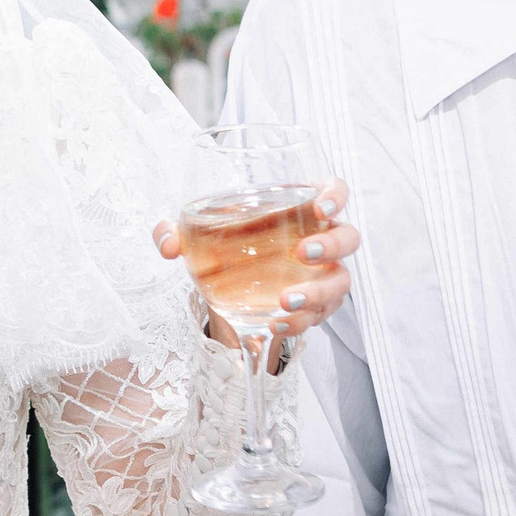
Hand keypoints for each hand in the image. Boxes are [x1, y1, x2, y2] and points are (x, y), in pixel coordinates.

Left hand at [156, 177, 361, 369]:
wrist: (224, 289)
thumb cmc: (221, 246)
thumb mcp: (194, 235)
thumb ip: (176, 231)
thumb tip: (167, 243)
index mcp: (297, 208)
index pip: (333, 191)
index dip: (335, 195)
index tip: (321, 206)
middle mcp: (318, 239)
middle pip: (348, 237)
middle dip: (332, 245)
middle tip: (303, 254)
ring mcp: (322, 275)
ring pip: (340, 282)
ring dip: (317, 293)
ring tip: (285, 302)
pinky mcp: (315, 306)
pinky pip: (320, 315)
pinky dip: (300, 322)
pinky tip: (276, 324)